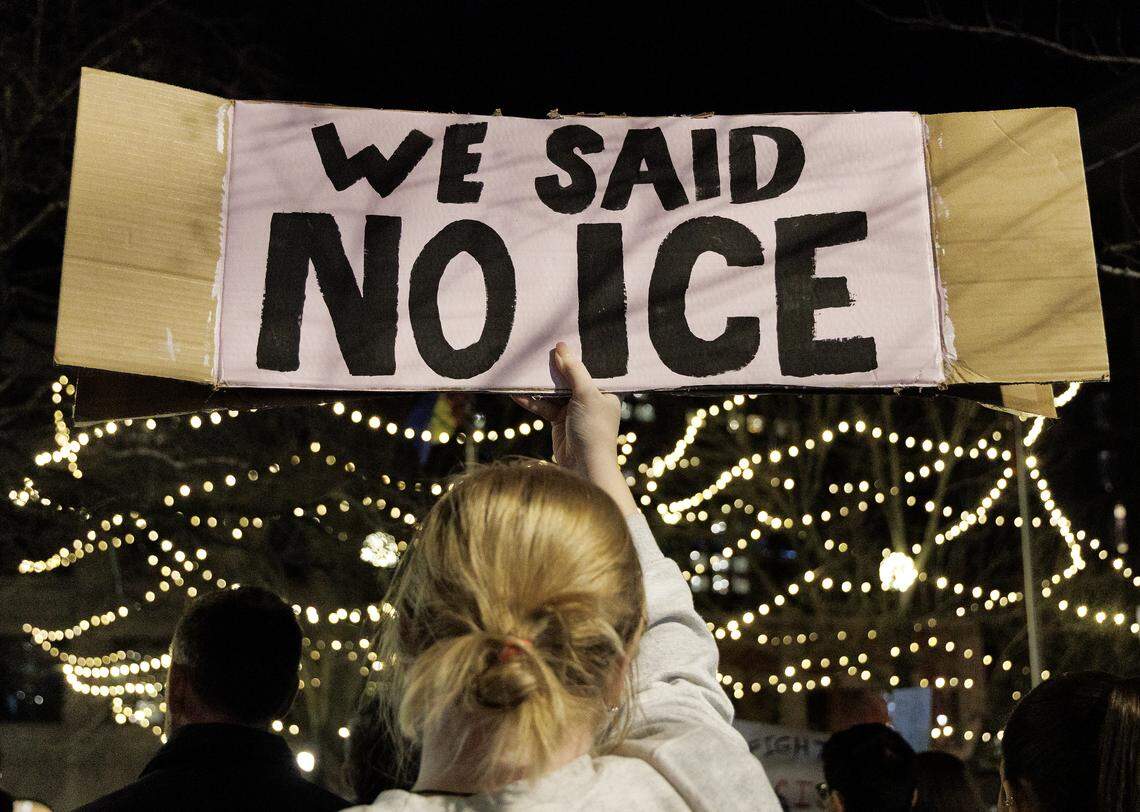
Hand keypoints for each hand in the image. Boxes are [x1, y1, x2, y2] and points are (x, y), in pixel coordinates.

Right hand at [512, 343, 636, 515]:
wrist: (584, 467)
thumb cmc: (594, 430)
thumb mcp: (586, 395)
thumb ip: (574, 370)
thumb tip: (561, 347)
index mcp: (606, 390)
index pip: (592, 366)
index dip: (578, 354)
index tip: (562, 337)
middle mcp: (591, 398)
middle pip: (569, 377)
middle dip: (553, 367)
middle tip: (537, 350)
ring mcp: (574, 409)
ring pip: (553, 391)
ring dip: (538, 384)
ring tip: (521, 371)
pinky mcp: (559, 421)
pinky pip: (543, 406)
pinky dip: (531, 401)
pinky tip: (516, 394)